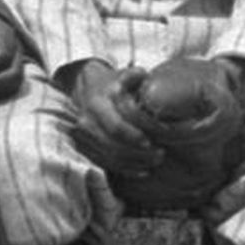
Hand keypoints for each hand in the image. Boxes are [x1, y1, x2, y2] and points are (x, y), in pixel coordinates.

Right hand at [68, 60, 161, 181]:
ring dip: (135, 162)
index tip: (156, 139)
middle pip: (114, 145)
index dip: (136, 136)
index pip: (117, 126)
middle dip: (139, 152)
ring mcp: (82, 135)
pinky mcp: (83, 146)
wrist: (84, 87)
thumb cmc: (110, 82)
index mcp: (97, 102)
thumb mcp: (121, 74)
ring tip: (156, 161)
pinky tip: (143, 170)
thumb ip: (134, 75)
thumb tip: (142, 76)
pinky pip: (104, 163)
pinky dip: (125, 169)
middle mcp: (87, 120)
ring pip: (109, 156)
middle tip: (161, 154)